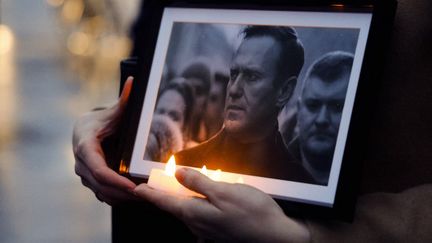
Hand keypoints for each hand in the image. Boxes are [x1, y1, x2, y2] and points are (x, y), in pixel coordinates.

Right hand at [73, 77, 136, 204]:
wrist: (87, 129)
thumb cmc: (102, 120)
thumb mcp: (112, 111)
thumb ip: (124, 100)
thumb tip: (134, 80)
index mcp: (84, 146)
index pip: (98, 169)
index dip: (115, 181)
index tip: (133, 187)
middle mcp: (80, 162)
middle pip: (101, 185)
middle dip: (123, 193)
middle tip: (146, 195)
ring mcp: (84, 174)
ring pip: (102, 193)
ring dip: (122, 198)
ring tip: (144, 198)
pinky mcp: (90, 180)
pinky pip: (103, 194)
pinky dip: (118, 198)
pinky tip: (135, 197)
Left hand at [134, 168, 310, 241]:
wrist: (276, 236)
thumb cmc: (252, 212)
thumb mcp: (223, 191)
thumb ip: (198, 183)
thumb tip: (177, 174)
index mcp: (194, 213)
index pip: (165, 202)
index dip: (150, 194)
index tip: (136, 189)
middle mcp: (198, 224)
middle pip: (175, 207)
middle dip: (163, 196)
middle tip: (154, 186)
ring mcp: (209, 229)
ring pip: (188, 211)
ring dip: (180, 199)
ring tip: (176, 187)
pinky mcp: (219, 230)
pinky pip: (201, 215)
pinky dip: (196, 204)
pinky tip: (203, 197)